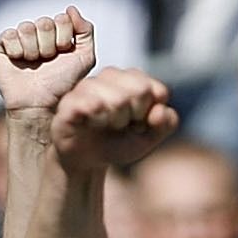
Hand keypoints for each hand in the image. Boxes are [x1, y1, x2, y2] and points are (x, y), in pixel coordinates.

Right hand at [0, 7, 99, 118]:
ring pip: (27, 28)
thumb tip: (70, 9)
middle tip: (46, 62)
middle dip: (48, 46)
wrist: (39, 104)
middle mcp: (40, 33)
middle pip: (45, 23)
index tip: (62, 55)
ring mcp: (21, 37)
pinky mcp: (3, 44)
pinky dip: (17, 51)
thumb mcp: (84, 58)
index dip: (64, 39)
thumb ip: (86, 30)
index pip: (63, 19)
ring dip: (33, 50)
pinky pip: (10, 35)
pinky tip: (18, 61)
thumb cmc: (61, 84)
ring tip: (33, 64)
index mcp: (58, 33)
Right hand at [50, 65, 178, 171]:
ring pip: (117, 99)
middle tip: (120, 125)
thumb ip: (166, 124)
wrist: (86, 162)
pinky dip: (96, 119)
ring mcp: (89, 86)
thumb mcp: (148, 138)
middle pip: (140, 90)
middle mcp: (110, 76)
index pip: (156, 90)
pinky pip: (91, 104)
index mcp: (132, 79)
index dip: (150, 114)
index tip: (138, 124)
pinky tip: (91, 124)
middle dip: (134, 117)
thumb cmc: (117, 144)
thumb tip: (160, 110)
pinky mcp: (71, 101)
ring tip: (104, 126)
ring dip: (115, 122)